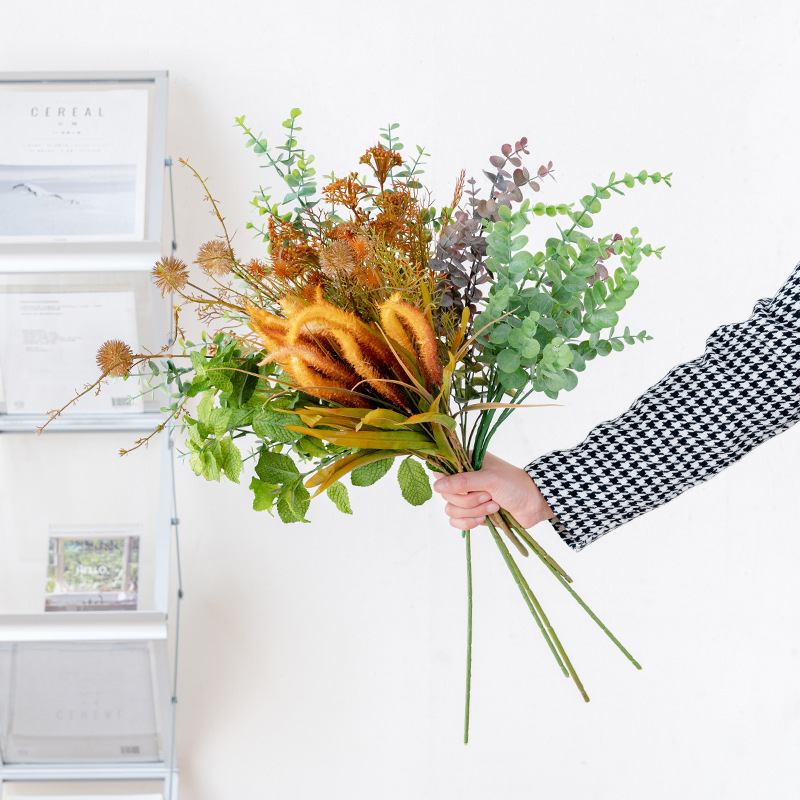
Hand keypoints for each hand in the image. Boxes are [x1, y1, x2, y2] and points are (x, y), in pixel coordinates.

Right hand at [432, 452, 553, 530]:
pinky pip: (456, 522)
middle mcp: (464, 480)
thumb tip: (436, 486)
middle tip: (488, 496)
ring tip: (493, 506)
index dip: (448, 483)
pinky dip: (469, 523)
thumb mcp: (489, 479)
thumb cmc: (515, 485)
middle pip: (446, 494)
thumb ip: (462, 481)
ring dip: (473, 511)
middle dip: (468, 500)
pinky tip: (484, 519)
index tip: (464, 486)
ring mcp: (468, 498)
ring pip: (451, 509)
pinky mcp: (472, 514)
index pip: (442, 473)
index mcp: (466, 464)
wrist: (534, 504)